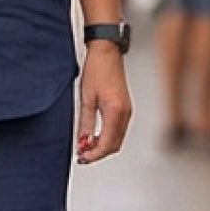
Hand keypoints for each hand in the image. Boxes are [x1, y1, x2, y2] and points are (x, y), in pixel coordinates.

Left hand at [76, 44, 132, 163]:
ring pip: (117, 139)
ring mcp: (128, 111)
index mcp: (115, 111)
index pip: (107, 144)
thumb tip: (83, 143)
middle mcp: (125, 113)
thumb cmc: (96, 70)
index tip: (82, 158)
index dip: (94, 155)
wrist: (107, 53)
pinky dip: (107, 137)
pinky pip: (119, 130)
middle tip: (82, 155)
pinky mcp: (126, 108)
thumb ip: (86, 124)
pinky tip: (95, 136)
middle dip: (98, 153)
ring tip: (85, 146)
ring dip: (103, 146)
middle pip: (114, 145)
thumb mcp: (86, 99)